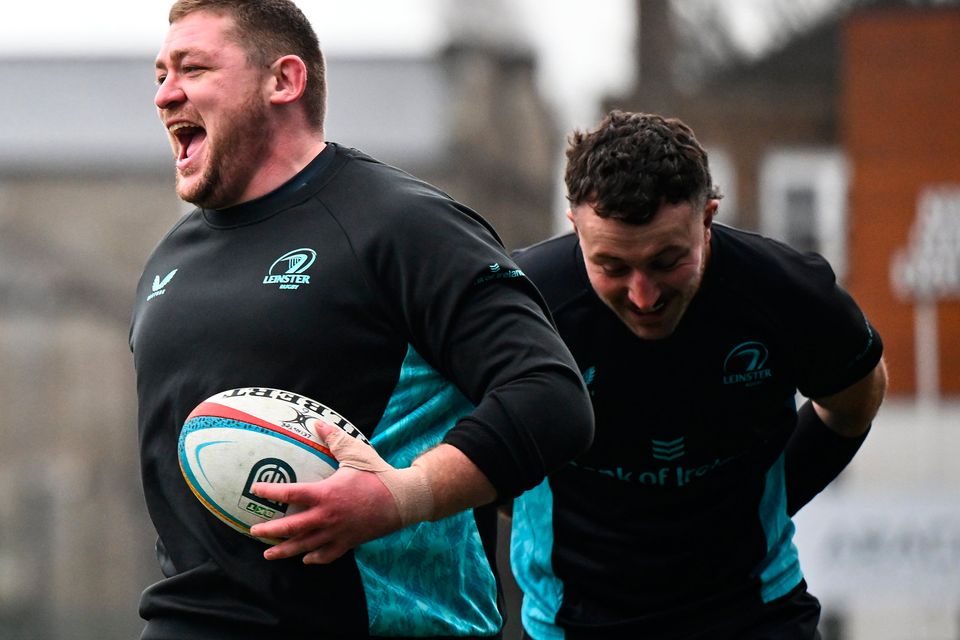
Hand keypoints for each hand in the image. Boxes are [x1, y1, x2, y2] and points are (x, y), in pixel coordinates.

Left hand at [249, 421, 402, 563]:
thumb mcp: (355, 452)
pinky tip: (306, 559)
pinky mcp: (349, 542)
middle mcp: (327, 516)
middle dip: (269, 531)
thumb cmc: (377, 474)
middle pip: (291, 528)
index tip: (255, 490)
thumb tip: (317, 423)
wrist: (402, 499)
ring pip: (305, 546)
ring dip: (285, 551)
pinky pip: (327, 555)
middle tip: (253, 530)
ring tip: (268, 554)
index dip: (271, 492)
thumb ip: (334, 438)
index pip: (291, 493)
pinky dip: (314, 558)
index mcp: (326, 493)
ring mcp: (337, 533)